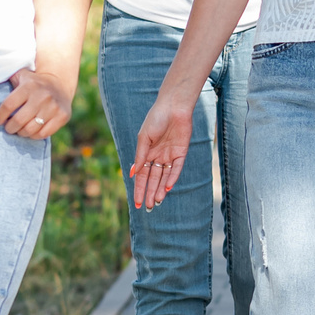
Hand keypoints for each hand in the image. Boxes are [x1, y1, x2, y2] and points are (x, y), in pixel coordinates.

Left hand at [0, 67, 73, 141]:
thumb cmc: (33, 83)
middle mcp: (42, 96)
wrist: (59, 84)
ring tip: (19, 130)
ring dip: (21, 133)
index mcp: (29, 86)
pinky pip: (43, 134)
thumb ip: (6, 77)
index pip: (8, 105)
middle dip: (9, 128)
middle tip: (8, 128)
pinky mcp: (62, 116)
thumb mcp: (20, 75)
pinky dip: (34, 136)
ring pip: (30, 129)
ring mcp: (54, 107)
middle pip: (18, 120)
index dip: (0, 116)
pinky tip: (31, 131)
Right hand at [129, 93, 195, 209]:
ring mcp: (170, 155)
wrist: (173, 106)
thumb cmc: (156, 118)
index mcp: (146, 153)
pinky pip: (177, 168)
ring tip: (157, 202)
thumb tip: (133, 174)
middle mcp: (158, 156)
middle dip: (150, 193)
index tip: (136, 203)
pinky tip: (168, 188)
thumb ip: (140, 156)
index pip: (142, 176)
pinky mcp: (181, 152)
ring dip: (161, 189)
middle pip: (153, 179)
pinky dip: (172, 178)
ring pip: (165, 177)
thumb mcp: (144, 138)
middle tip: (148, 208)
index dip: (139, 189)